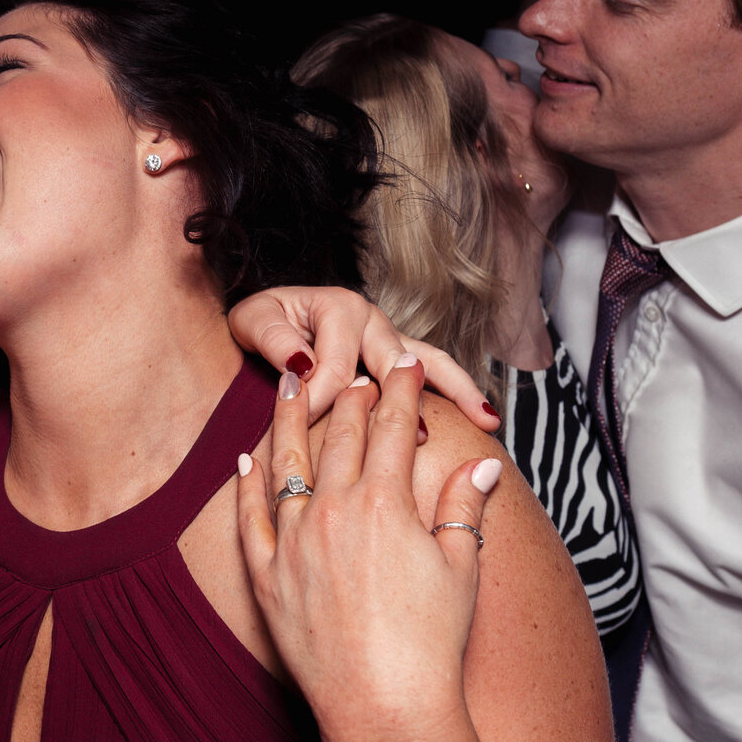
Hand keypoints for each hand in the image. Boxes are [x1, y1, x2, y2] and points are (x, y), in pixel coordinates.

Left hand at [227, 287, 500, 429]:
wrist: (268, 318)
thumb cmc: (261, 321)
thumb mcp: (254, 321)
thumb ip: (275, 341)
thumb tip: (300, 366)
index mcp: (339, 308)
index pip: (337, 367)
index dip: (320, 398)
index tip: (303, 423)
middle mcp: (372, 319)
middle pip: (396, 361)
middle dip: (408, 397)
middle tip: (423, 433)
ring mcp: (390, 336)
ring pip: (431, 361)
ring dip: (458, 389)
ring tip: (487, 419)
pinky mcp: (398, 355)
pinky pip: (433, 371)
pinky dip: (456, 391)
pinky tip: (482, 416)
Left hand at [234, 357, 505, 741]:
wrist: (385, 708)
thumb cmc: (431, 644)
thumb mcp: (460, 567)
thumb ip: (463, 508)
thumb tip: (484, 466)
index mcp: (384, 504)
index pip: (391, 428)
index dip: (399, 391)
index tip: (403, 365)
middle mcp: (332, 511)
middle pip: (339, 435)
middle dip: (350, 396)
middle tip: (356, 372)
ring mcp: (294, 542)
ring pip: (286, 464)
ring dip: (287, 418)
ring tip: (288, 384)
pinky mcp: (267, 575)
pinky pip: (250, 518)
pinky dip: (246, 484)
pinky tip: (245, 459)